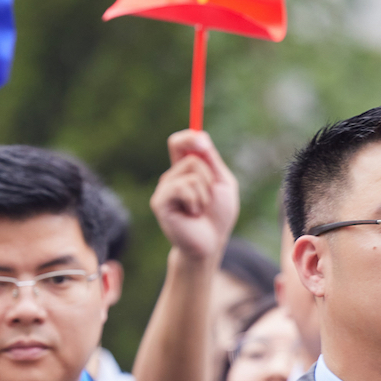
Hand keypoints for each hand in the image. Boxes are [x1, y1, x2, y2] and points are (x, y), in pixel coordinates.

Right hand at [152, 131, 239, 262]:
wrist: (210, 243)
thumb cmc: (218, 216)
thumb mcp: (222, 182)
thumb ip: (211, 160)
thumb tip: (199, 137)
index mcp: (185, 170)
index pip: (180, 142)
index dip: (190, 137)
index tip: (203, 143)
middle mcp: (171, 177)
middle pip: (191, 155)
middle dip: (209, 175)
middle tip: (208, 197)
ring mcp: (164, 189)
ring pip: (191, 172)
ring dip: (205, 192)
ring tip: (200, 208)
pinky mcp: (159, 202)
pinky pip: (183, 187)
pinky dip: (196, 200)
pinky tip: (192, 214)